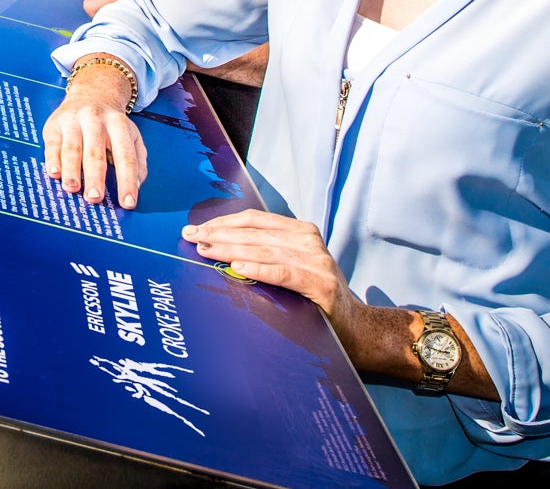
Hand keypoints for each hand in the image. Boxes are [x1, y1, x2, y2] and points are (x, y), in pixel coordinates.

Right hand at [41, 62, 146, 206]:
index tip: (128, 203)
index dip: (127, 181)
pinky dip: (53, 159)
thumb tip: (135, 186)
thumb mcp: (131, 136)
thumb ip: (138, 161)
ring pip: (72, 148)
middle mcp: (96, 120)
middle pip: (95, 153)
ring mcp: (73, 120)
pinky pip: (52, 144)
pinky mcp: (54, 124)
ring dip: (72, 170)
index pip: (125, 156)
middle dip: (95, 177)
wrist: (91, 92)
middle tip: (95, 198)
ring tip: (72, 188)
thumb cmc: (111, 124)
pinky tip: (55, 173)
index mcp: (119, 125)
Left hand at [183, 210, 366, 332]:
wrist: (357, 329)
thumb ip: (266, 254)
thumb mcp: (292, 267)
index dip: (224, 222)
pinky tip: (237, 267)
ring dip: (231, 249)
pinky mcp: (322, 284)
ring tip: (206, 250)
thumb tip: (219, 247)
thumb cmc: (315, 298)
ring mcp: (318, 262)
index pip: (255, 220)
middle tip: (192, 237)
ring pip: (265, 250)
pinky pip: (283, 273)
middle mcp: (310, 241)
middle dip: (220, 234)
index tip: (198, 228)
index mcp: (301, 232)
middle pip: (255, 233)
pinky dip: (258, 268)